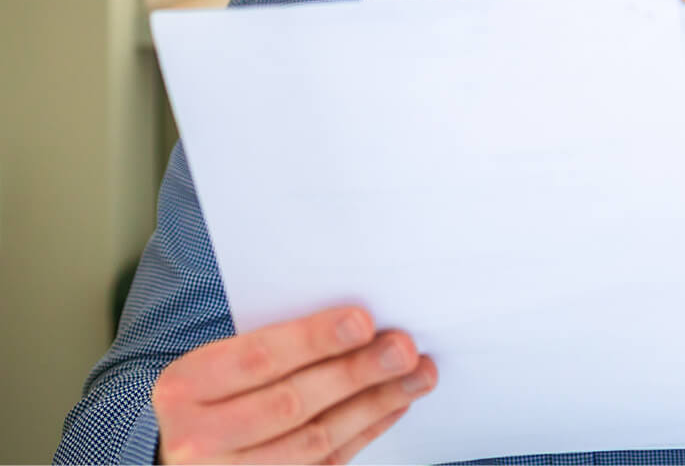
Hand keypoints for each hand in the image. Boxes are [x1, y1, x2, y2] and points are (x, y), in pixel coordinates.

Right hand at [152, 305, 436, 464]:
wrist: (179, 452)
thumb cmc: (213, 391)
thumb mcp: (220, 360)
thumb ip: (273, 342)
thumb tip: (359, 319)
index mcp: (186, 387)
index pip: (258, 358)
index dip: (313, 340)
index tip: (364, 321)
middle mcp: (198, 439)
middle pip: (291, 402)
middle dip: (356, 373)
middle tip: (404, 348)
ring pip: (314, 440)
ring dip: (375, 404)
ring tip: (417, 374)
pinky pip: (326, 464)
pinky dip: (365, 431)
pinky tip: (394, 404)